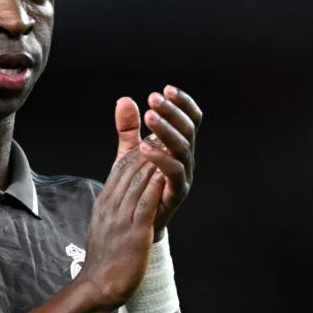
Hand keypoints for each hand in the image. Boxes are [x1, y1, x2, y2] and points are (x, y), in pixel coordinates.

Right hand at [80, 147, 166, 309]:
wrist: (99, 285)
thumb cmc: (106, 256)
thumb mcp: (106, 222)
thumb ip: (114, 201)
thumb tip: (121, 187)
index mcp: (105, 201)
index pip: (120, 167)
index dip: (137, 148)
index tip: (153, 134)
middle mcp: (111, 205)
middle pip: (129, 169)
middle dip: (148, 148)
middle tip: (164, 130)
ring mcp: (121, 218)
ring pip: (138, 183)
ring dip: (154, 162)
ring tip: (167, 144)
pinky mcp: (134, 233)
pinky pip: (144, 206)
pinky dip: (153, 188)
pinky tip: (163, 175)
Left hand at [114, 86, 202, 231]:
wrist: (134, 223)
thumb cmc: (137, 185)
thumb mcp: (129, 153)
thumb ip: (128, 129)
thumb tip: (124, 99)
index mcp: (178, 146)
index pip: (189, 119)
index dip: (182, 103)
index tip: (165, 88)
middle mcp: (186, 159)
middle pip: (187, 129)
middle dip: (172, 112)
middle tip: (154, 98)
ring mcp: (183, 176)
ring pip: (182, 148)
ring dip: (166, 130)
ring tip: (149, 116)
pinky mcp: (176, 194)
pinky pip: (174, 173)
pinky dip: (161, 158)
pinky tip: (144, 147)